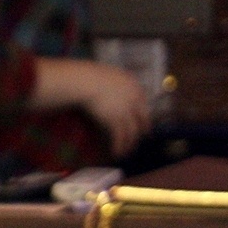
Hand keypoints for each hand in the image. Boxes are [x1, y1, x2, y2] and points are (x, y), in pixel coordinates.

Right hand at [34, 58, 151, 155]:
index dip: (143, 114)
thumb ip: (116, 83)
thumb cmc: (90, 76)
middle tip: (138, 139)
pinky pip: (119, 137)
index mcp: (133, 85)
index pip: (144, 102)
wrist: (83, 82)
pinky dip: (119, 146)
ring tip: (125, 152)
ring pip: (132, 131)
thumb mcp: (108, 75)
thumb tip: (114, 89)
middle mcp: (134, 99)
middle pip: (142, 118)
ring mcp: (125, 110)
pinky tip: (116, 153)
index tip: (142, 121)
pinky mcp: (115, 120)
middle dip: (141, 131)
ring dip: (129, 143)